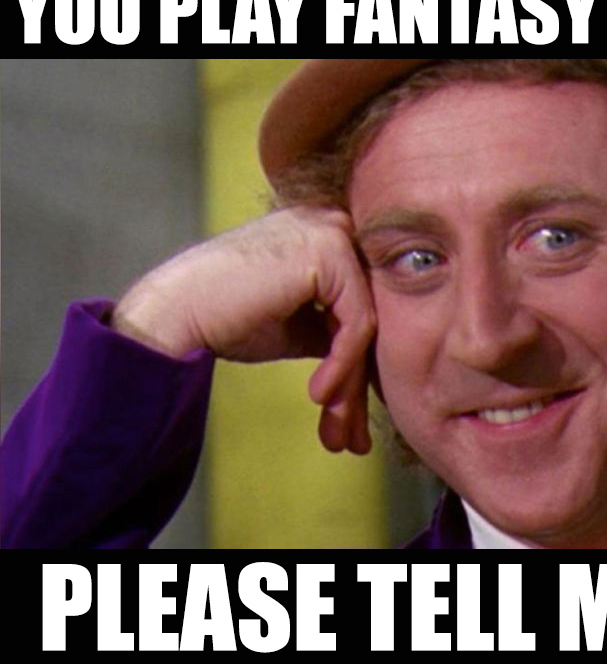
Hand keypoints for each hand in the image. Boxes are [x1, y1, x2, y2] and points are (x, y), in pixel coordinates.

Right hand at [112, 206, 375, 453]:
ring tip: (334, 432)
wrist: (174, 313)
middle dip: (358, 386)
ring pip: (367, 325)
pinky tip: (319, 396)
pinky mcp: (330, 249)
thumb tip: (374, 364)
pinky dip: (342, 365)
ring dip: (349, 387)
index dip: (356, 368)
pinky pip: (356, 322)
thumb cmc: (226, 318)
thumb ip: (336, 329)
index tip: (347, 421)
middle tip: (349, 440)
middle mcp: (334, 225)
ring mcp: (333, 232)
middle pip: (368, 316)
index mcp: (326, 235)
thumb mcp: (297, 326)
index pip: (360, 307)